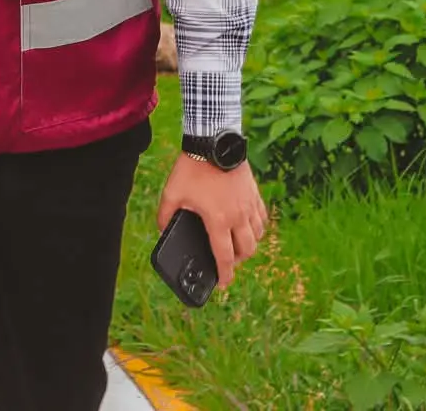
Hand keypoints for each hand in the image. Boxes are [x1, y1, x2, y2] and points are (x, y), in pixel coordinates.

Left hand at [157, 155, 267, 290]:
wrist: (213, 142)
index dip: (225, 274)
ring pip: (258, 236)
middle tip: (227, 261)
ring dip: (248, 245)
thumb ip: (165, 215)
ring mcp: (250, 205)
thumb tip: (163, 230)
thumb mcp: (171, 193)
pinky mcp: (255, 194)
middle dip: (237, 261)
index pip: (224, 256)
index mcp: (217, 220)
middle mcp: (238, 216)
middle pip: (246, 250)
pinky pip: (262, 218)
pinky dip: (257, 227)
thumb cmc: (192, 168)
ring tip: (236, 244)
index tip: (223, 284)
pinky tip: (248, 225)